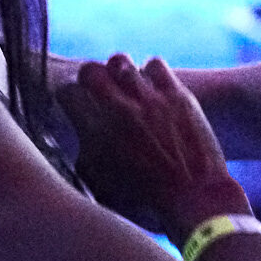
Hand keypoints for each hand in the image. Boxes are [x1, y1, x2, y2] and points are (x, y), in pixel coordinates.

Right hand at [58, 54, 248, 241]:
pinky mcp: (176, 94)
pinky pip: (155, 64)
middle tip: (95, 87)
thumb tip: (77, 140)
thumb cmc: (146, 199)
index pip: (66, 93)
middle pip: (89, 70)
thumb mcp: (100, 183)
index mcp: (96, 132)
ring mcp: (148, 99)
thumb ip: (83, 155)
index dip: (68, 97)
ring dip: (119, 72)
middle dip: (89, 77)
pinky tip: (152, 88)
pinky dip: (151, 73)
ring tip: (124, 84)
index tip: (73, 102)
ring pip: (120, 61)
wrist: (193, 197)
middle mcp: (119, 110)